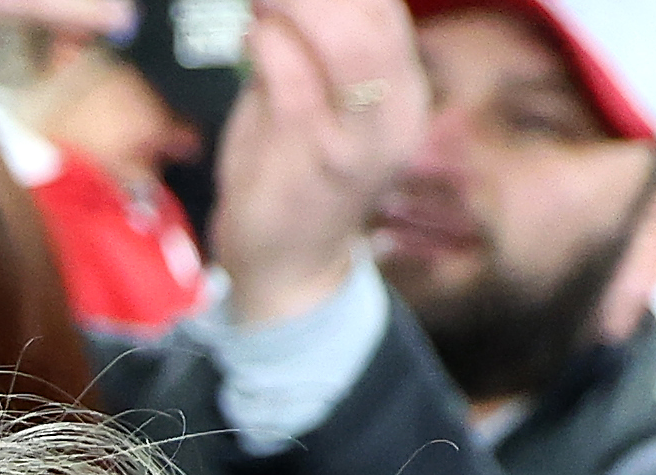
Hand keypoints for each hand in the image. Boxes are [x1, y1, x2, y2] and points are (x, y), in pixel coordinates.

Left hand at [217, 0, 424, 330]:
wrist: (287, 268)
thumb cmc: (295, 172)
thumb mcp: (318, 99)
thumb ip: (311, 42)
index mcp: (403, 89)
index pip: (386, 9)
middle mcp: (396, 112)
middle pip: (376, 18)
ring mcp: (357, 138)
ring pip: (348, 43)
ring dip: (295, 5)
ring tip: (263, 0)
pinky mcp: (308, 158)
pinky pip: (292, 79)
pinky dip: (266, 43)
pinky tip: (251, 33)